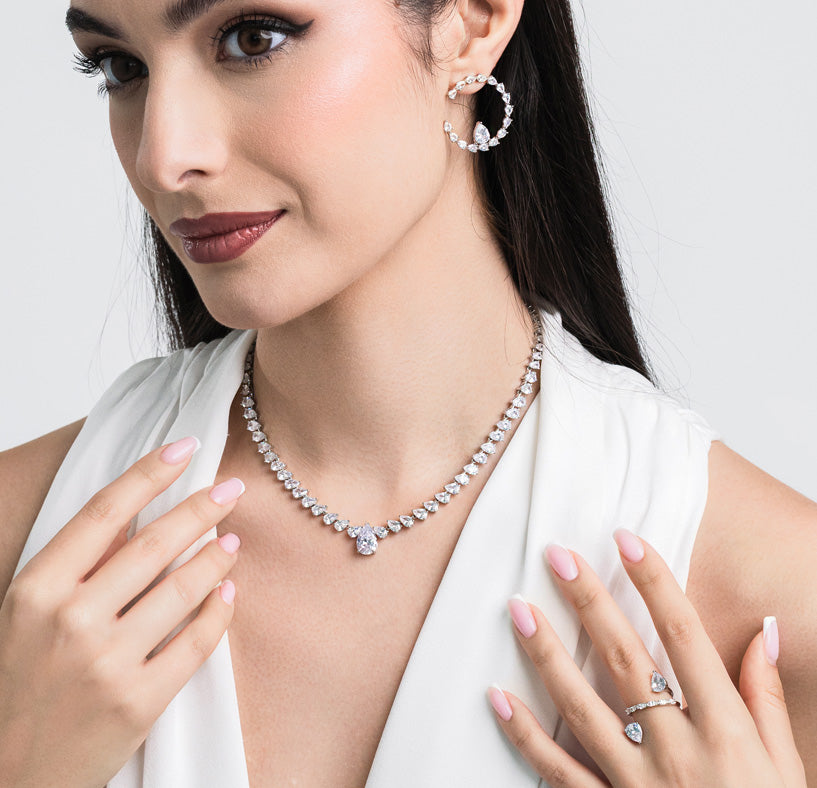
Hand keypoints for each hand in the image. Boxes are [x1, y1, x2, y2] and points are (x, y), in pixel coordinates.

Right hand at [0, 437, 243, 787]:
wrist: (8, 775)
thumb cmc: (20, 684)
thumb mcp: (27, 616)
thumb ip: (78, 568)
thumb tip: (138, 515)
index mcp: (35, 589)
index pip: (103, 512)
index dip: (149, 473)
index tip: (185, 447)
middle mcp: (69, 620)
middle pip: (152, 544)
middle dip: (201, 508)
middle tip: (232, 488)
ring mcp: (106, 663)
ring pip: (181, 589)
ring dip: (215, 559)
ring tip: (232, 542)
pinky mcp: (138, 702)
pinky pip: (195, 642)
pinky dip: (218, 612)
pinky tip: (228, 594)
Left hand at [487, 529, 806, 786]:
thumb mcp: (788, 767)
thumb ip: (766, 699)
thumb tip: (763, 629)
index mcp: (726, 732)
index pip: (685, 639)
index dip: (655, 584)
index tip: (627, 540)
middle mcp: (678, 752)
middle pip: (626, 660)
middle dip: (589, 602)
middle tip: (556, 556)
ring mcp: (637, 784)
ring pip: (582, 707)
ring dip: (546, 654)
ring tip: (517, 609)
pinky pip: (557, 770)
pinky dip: (524, 734)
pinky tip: (496, 696)